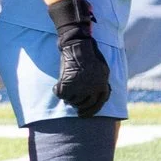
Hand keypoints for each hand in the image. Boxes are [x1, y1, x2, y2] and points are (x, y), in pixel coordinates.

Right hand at [48, 0, 111, 117]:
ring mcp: (80, 87)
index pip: (98, 104)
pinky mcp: (68, 83)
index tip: (83, 115)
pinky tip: (57, 86)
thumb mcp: (103, 70)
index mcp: (103, 86)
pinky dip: (57, 90)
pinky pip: (61, 94)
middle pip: (83, 104)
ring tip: (65, 90)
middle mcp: (93, 89)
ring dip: (67, 96)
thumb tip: (103, 93)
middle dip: (77, 105)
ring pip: (72, 100)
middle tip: (71, 102)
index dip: (91, 111)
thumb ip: (102, 83)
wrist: (79, 45)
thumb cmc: (91, 55)